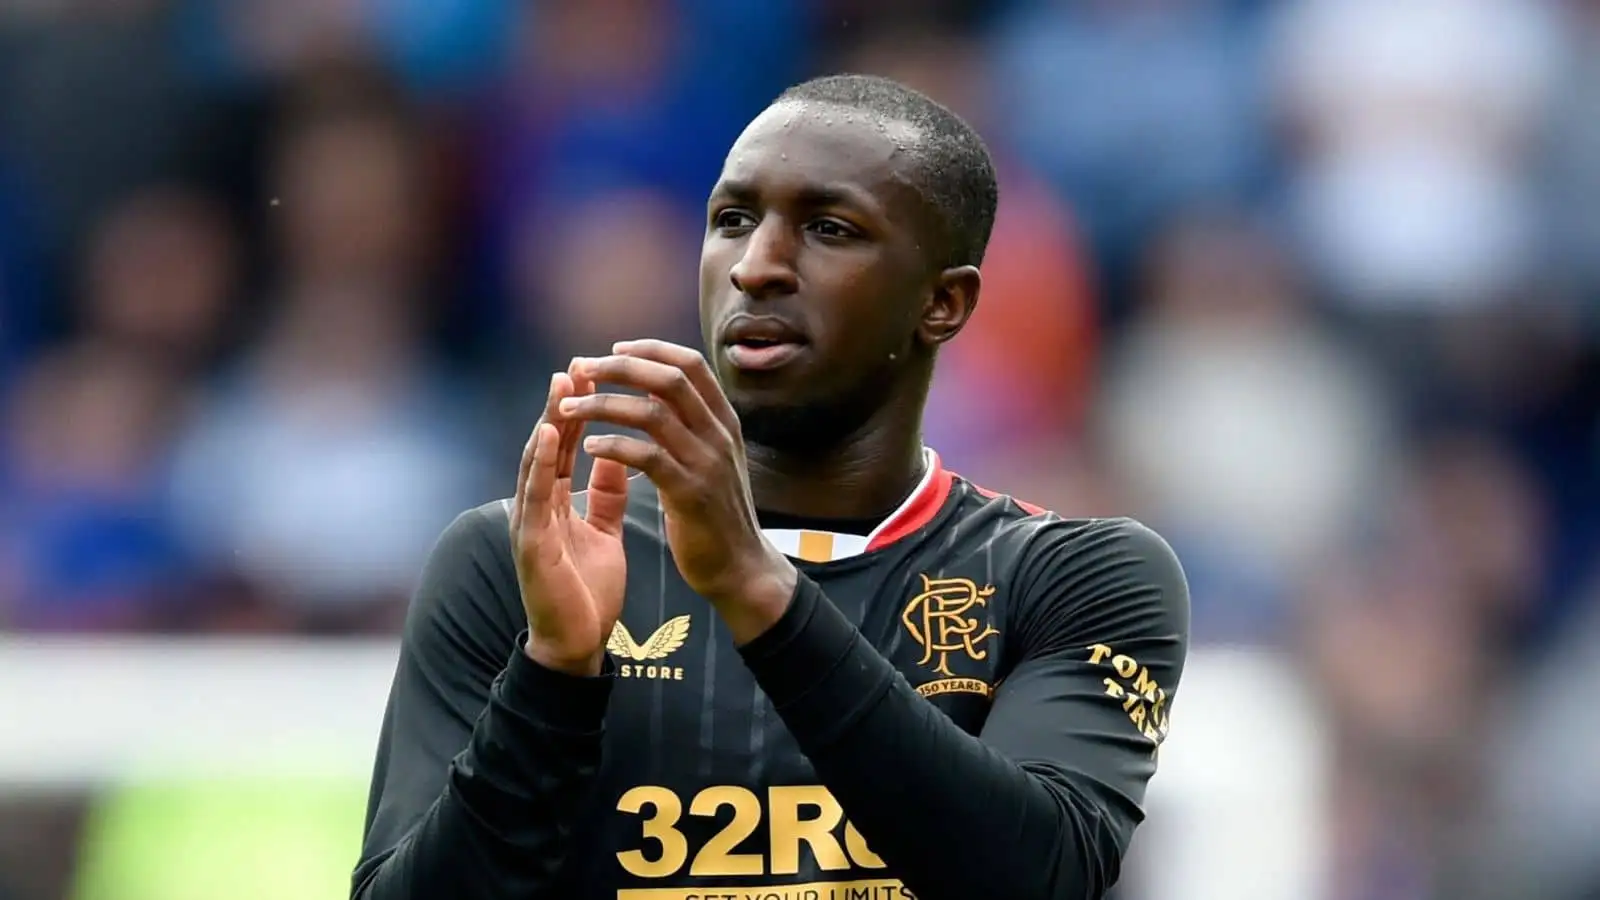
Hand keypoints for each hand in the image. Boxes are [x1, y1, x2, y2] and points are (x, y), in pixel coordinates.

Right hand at [512, 363, 630, 675]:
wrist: (577, 644)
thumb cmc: (587, 590)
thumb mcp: (603, 531)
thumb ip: (606, 495)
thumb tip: (618, 454)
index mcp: (554, 503)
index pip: (565, 447)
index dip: (578, 410)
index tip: (593, 373)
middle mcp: (536, 507)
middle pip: (547, 446)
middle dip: (560, 405)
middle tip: (574, 365)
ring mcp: (529, 524)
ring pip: (534, 464)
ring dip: (546, 422)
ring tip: (560, 387)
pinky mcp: (530, 546)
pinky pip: (534, 499)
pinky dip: (539, 466)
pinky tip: (548, 438)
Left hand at [562, 340, 796, 642]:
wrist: (740, 566)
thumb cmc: (717, 511)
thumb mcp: (713, 457)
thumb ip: (692, 423)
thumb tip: (659, 387)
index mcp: (724, 420)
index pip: (689, 364)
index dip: (650, 349)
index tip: (614, 349)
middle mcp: (719, 434)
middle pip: (668, 379)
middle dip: (620, 368)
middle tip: (582, 368)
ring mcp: (707, 462)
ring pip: (652, 414)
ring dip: (604, 404)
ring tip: (571, 409)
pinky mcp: (690, 494)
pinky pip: (647, 457)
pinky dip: (614, 446)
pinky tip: (590, 447)